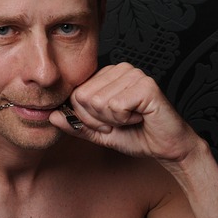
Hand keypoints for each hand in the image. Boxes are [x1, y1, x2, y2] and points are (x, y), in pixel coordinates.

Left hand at [49, 63, 204, 161]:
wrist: (166, 147)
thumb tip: (51, 116)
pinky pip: (116, 106)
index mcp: (108, 76)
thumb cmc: (137, 136)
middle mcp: (120, 69)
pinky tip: (140, 117)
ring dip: (114, 121)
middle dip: (99, 120)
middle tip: (121, 123)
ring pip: (98, 102)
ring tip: (132, 119)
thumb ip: (76, 125)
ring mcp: (134, 74)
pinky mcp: (146, 85)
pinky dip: (126, 120)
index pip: (76, 95)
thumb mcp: (100, 133)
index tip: (109, 124)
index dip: (88, 119)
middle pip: (84, 98)